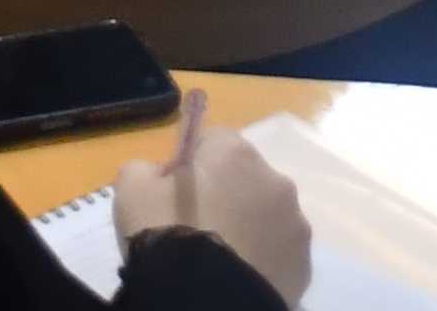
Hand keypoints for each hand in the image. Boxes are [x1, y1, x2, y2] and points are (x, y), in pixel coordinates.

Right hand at [113, 93, 308, 305]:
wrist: (204, 300)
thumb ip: (145, 169)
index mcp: (236, 154)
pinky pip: (279, 252)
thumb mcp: (132, 190)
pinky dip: (262, 259)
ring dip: (248, 227)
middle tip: (196, 229)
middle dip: (225, 195)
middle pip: (245, 178)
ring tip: (220, 257)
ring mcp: (295, 224)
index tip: (174, 194)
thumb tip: (160, 176)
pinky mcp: (304, 264)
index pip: (212, 141)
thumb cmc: (168, 235)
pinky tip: (239, 276)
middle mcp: (275, 180)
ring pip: (267, 215)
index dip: (191, 165)